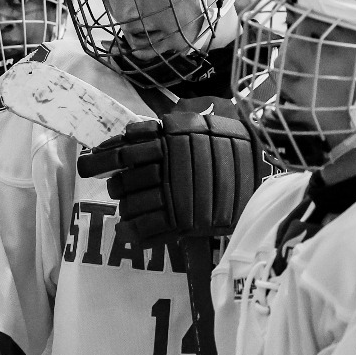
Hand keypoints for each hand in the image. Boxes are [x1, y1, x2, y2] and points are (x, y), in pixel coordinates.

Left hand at [77, 99, 266, 246]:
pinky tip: (126, 232)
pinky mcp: (180, 221)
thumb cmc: (237, 146)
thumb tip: (152, 123)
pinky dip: (131, 233)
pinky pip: (143, 229)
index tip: (89, 164)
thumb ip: (179, 122)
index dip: (100, 158)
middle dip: (119, 186)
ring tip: (131, 211)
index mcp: (168, 136)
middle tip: (123, 188)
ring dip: (127, 209)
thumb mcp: (208, 121)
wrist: (266, 176)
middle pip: (122, 180)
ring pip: (129, 205)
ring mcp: (172, 193)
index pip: (121, 147)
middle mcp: (164, 162)